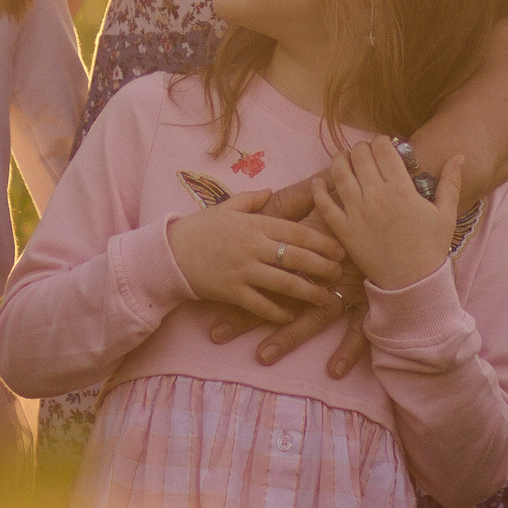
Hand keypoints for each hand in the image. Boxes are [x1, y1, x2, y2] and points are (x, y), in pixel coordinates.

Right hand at [166, 189, 346, 325]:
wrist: (169, 253)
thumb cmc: (199, 229)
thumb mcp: (225, 208)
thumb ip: (251, 200)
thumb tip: (271, 190)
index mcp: (253, 224)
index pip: (295, 231)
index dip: (321, 241)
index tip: (339, 249)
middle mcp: (252, 246)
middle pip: (296, 257)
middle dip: (322, 266)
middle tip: (338, 273)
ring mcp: (242, 270)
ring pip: (284, 283)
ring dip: (308, 292)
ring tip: (325, 298)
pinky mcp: (232, 292)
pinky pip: (261, 305)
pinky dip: (278, 312)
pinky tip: (291, 316)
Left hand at [312, 139, 464, 292]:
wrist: (413, 282)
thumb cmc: (431, 248)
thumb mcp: (447, 214)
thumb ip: (451, 182)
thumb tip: (459, 156)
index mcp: (401, 189)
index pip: (384, 150)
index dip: (381, 141)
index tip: (383, 144)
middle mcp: (376, 197)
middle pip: (360, 157)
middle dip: (361, 148)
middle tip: (364, 151)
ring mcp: (357, 213)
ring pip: (340, 174)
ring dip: (339, 160)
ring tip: (343, 158)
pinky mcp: (344, 230)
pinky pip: (325, 205)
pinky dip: (319, 190)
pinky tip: (318, 181)